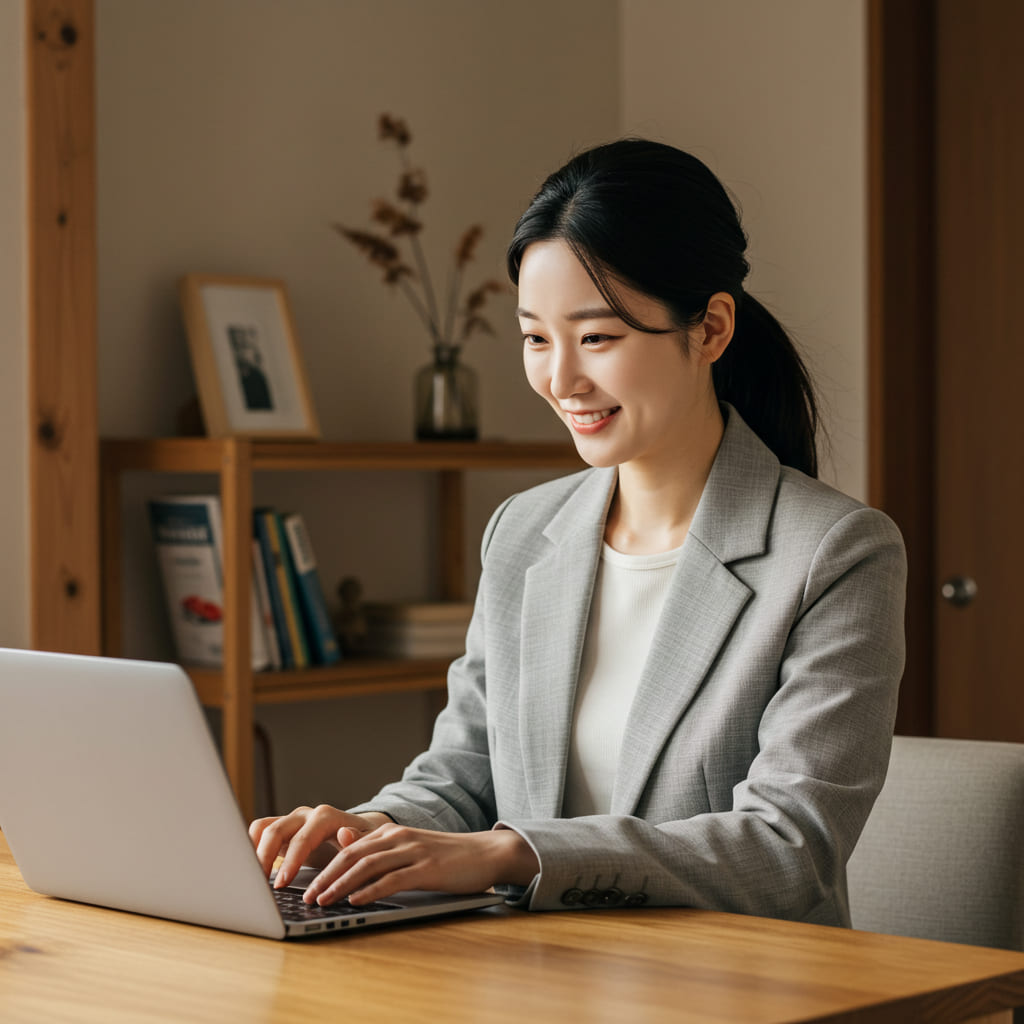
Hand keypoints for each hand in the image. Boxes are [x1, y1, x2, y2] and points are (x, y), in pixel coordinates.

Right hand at [248, 804, 391, 887]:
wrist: (358, 832)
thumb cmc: (362, 841)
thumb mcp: (367, 842)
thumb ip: (357, 840)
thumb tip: (345, 834)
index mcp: (326, 817)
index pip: (303, 838)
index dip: (291, 860)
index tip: (282, 883)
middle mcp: (305, 815)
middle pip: (275, 831)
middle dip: (265, 858)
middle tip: (259, 885)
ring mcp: (291, 821)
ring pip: (262, 829)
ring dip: (254, 852)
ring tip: (251, 878)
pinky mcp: (282, 830)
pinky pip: (259, 832)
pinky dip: (251, 847)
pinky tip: (251, 868)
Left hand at [303, 823, 539, 906]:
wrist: (486, 853)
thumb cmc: (446, 857)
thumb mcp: (408, 849)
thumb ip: (379, 850)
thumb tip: (344, 844)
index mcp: (391, 832)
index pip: (348, 848)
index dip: (323, 866)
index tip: (304, 885)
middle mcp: (398, 837)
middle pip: (352, 855)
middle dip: (325, 876)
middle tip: (306, 897)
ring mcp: (413, 851)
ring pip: (367, 866)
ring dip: (341, 885)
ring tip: (323, 901)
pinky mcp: (427, 868)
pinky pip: (393, 879)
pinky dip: (371, 890)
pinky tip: (356, 901)